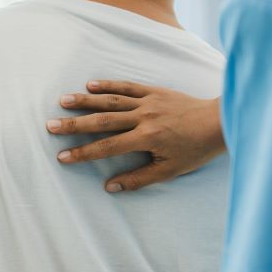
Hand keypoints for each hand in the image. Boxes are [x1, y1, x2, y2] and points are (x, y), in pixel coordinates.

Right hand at [46, 81, 224, 192]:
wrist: (220, 122)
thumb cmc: (196, 150)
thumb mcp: (169, 171)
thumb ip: (138, 179)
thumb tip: (109, 187)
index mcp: (146, 138)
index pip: (107, 147)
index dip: (83, 153)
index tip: (62, 157)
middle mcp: (144, 117)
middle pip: (103, 120)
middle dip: (74, 124)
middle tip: (51, 125)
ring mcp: (148, 101)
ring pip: (111, 100)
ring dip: (85, 101)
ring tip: (63, 101)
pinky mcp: (154, 91)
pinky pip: (128, 86)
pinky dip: (108, 84)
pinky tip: (90, 85)